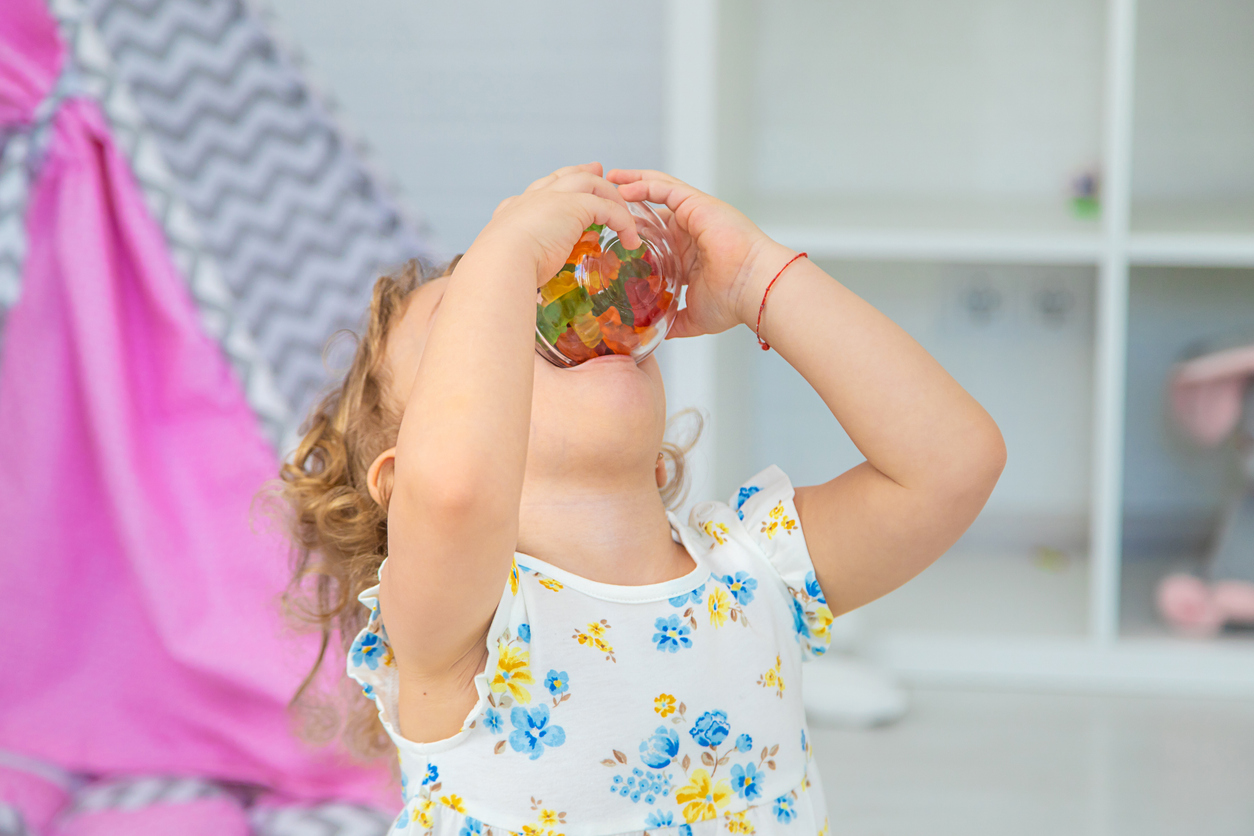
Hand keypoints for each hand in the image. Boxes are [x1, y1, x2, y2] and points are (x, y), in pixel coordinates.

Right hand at [481, 163, 640, 285]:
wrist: (500, 263)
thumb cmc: (501, 273)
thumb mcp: (512, 264)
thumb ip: (525, 261)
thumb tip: (535, 275)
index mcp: (515, 211)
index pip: (540, 190)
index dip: (558, 185)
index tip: (569, 186)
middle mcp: (532, 198)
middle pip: (565, 176)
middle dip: (585, 172)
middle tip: (601, 172)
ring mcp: (553, 198)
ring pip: (590, 183)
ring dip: (610, 198)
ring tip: (625, 218)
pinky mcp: (574, 206)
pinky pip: (607, 207)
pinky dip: (622, 220)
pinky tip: (630, 239)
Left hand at [606, 169, 788, 337]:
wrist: (753, 288)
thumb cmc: (733, 301)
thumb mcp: (694, 316)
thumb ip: (675, 321)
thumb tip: (659, 332)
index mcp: (688, 252)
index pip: (656, 234)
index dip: (634, 229)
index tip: (611, 231)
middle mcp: (690, 230)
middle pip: (653, 209)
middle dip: (628, 202)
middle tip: (603, 199)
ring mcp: (694, 215)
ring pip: (658, 191)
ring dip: (632, 183)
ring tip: (609, 181)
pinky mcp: (697, 204)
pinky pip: (665, 188)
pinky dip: (643, 185)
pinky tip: (623, 186)